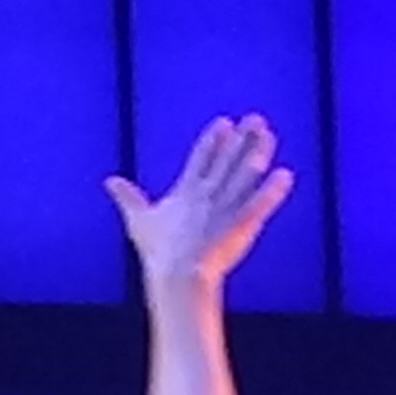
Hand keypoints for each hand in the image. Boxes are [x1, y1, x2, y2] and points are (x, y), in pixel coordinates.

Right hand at [106, 112, 291, 298]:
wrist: (178, 276)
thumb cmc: (158, 252)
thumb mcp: (139, 220)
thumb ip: (127, 197)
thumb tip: (109, 181)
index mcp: (186, 191)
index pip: (201, 157)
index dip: (214, 138)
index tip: (225, 122)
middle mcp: (208, 194)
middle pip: (228, 160)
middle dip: (242, 138)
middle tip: (256, 118)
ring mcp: (226, 208)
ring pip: (245, 175)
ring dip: (258, 154)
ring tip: (269, 136)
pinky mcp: (242, 225)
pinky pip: (260, 204)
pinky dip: (274, 190)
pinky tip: (285, 175)